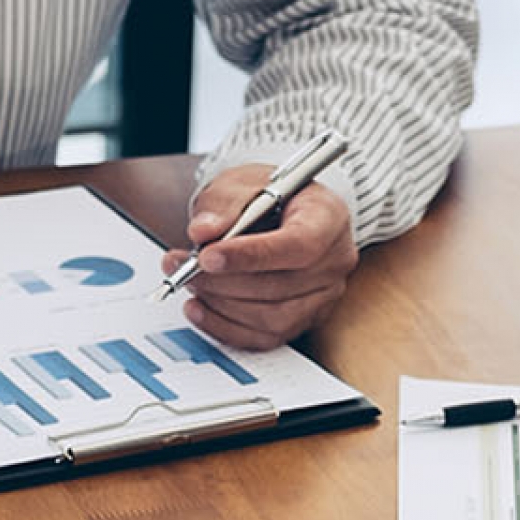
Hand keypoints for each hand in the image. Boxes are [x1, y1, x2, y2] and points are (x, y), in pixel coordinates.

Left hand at [161, 163, 357, 347]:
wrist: (277, 212)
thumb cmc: (268, 196)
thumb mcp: (241, 182)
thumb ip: (222, 204)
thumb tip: (203, 231)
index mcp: (328, 218)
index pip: (298, 245)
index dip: (252, 256)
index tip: (209, 256)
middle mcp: (334, 261)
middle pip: (281, 286)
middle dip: (224, 281)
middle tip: (185, 267)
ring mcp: (323, 296)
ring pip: (272, 317)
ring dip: (221, 304)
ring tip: (190, 281)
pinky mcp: (304, 320)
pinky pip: (264, 337)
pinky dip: (225, 327)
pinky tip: (200, 308)